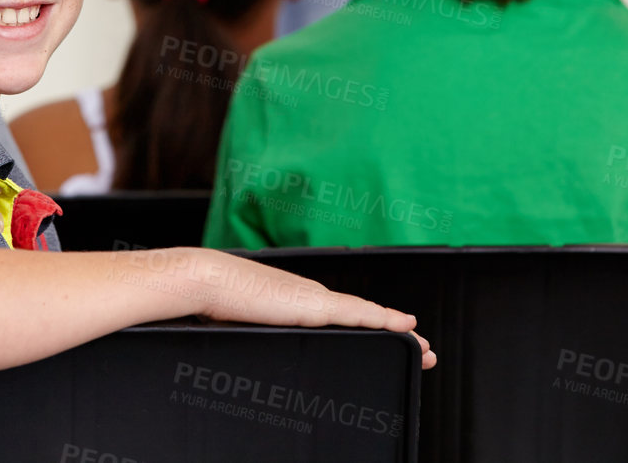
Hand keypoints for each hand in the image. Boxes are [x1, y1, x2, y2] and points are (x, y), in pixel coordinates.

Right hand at [191, 250, 435, 367]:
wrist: (204, 279)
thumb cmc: (212, 301)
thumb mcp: (240, 325)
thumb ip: (256, 331)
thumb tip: (246, 343)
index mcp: (294, 301)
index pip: (341, 316)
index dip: (370, 326)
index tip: (389, 336)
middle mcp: (310, 296)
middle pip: (363, 316)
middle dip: (395, 332)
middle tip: (422, 348)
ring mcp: (314, 298)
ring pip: (368, 315)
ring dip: (398, 330)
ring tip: (424, 345)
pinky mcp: (314, 305)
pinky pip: (360, 314)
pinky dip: (385, 320)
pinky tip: (404, 326)